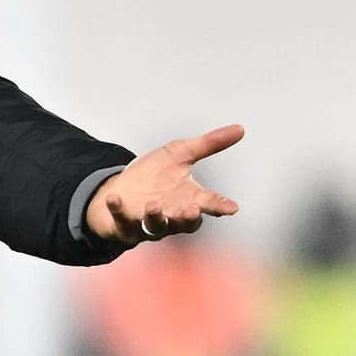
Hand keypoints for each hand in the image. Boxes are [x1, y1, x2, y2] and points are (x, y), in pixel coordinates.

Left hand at [86, 124, 243, 244]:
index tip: (231, 208)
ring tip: (153, 206)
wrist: (122, 187)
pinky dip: (118, 210)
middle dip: (187, 217)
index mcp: (189, 198)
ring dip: (156, 217)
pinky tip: (115, 198)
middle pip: (185, 222)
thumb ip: (209, 144)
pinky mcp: (125, 225)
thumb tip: (240, 129)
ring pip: (156, 226)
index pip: (209, 204)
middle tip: (191, 209)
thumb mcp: (181, 153)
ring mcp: (148, 223)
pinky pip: (122, 221)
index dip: (220, 206)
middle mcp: (172, 215)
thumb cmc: (155, 175)